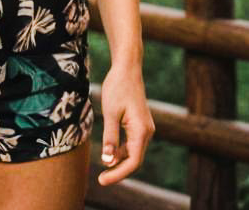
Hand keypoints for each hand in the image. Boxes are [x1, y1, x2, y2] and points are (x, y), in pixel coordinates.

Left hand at [97, 62, 154, 184]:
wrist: (127, 68)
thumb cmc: (117, 87)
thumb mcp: (110, 113)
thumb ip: (110, 137)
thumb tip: (107, 161)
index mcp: (141, 131)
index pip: (133, 162)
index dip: (118, 174)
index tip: (102, 180)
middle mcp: (147, 131)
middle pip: (135, 160)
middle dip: (118, 170)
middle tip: (101, 179)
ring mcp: (145, 128)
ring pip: (134, 152)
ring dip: (120, 161)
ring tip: (103, 167)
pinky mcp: (140, 124)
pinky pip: (132, 143)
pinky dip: (122, 150)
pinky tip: (110, 152)